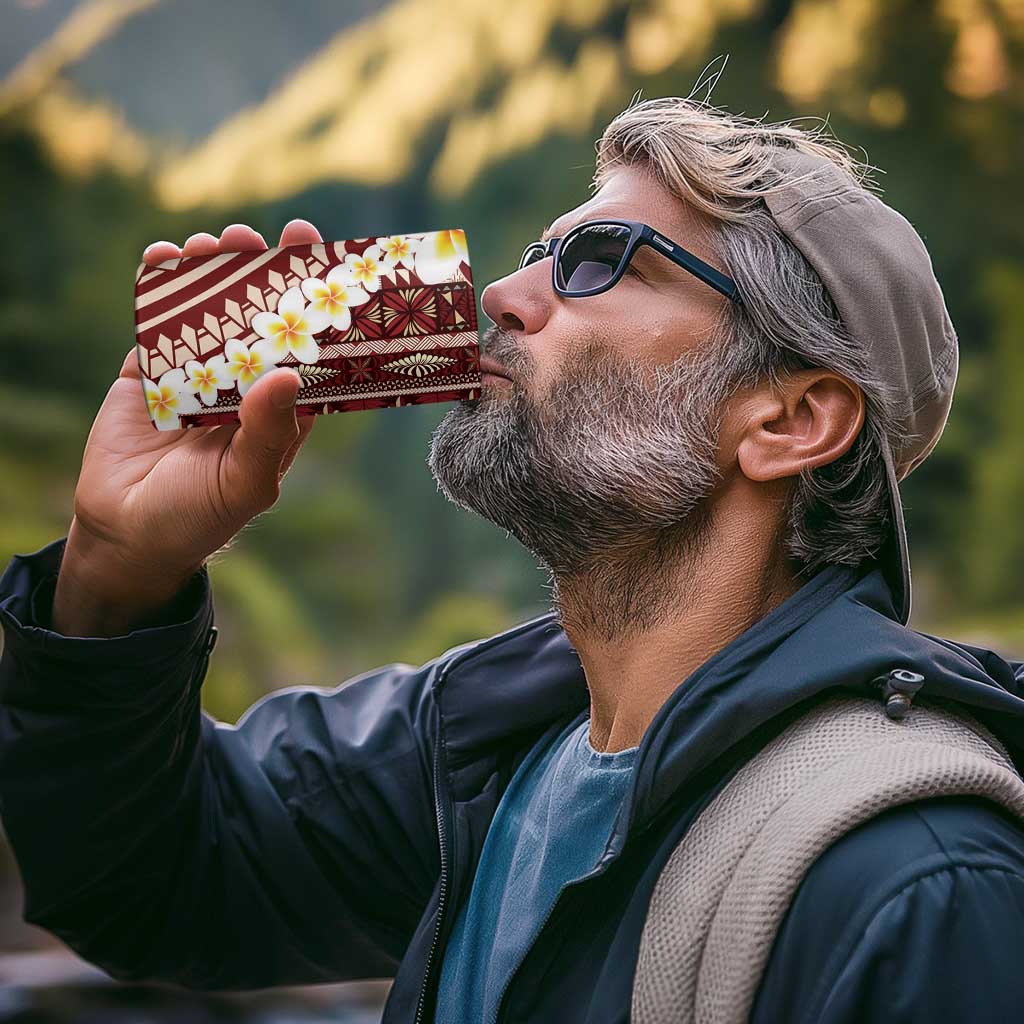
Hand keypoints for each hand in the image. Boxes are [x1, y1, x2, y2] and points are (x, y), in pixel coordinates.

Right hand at [53, 220, 323, 633]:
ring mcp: (197, 374)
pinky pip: (157, 322)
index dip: (313, 305)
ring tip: (212, 243)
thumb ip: (268, 432)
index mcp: (280, 409)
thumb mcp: (245, 482)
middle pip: (259, 317)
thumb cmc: (200, 517)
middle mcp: (245, 384)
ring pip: (209, 310)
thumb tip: (287, 374)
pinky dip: (159, 287)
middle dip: (261, 273)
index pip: (306, 348)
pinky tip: (163, 257)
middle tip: (260, 236)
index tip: (320, 260)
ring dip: (212, 272)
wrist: (126, 534)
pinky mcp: (149, 372)